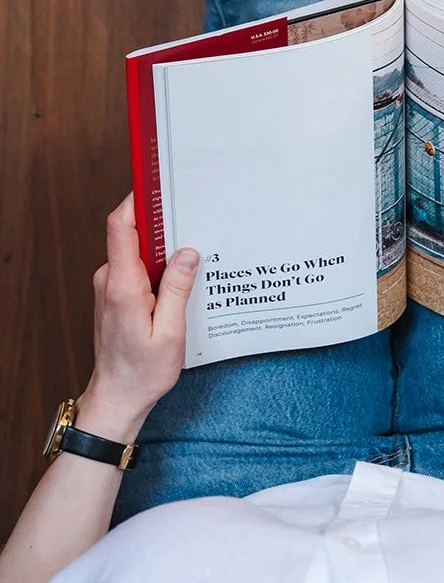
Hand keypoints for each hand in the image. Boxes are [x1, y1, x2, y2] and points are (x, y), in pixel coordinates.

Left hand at [75, 194, 199, 441]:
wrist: (116, 400)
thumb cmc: (143, 373)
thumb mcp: (170, 333)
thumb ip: (178, 288)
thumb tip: (187, 251)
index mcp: (123, 286)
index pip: (121, 227)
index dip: (137, 199)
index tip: (158, 182)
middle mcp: (110, 281)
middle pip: (132, 232)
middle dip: (163, 222)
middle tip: (195, 216)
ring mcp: (109, 287)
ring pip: (137, 250)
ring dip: (163, 247)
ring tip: (195, 251)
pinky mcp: (115, 295)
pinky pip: (136, 266)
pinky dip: (157, 265)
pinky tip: (181, 277)